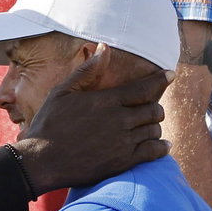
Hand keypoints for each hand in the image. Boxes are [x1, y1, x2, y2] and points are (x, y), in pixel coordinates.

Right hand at [16, 53, 167, 195]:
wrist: (41, 161)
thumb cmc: (49, 124)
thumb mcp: (62, 92)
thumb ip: (87, 71)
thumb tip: (105, 48)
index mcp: (107, 100)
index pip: (144, 87)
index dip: (161, 80)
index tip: (170, 75)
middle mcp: (119, 120)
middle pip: (153, 110)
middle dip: (155, 108)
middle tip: (151, 109)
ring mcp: (122, 143)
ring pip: (154, 131)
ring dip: (154, 127)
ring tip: (149, 127)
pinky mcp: (122, 162)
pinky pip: (152, 153)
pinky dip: (161, 148)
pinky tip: (162, 146)